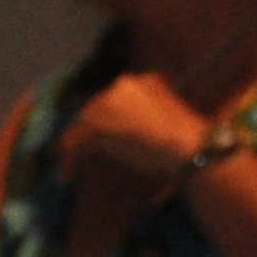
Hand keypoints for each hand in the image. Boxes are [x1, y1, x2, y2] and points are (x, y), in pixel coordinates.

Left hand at [58, 72, 210, 194]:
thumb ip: (143, 115)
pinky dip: (69, 160)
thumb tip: (123, 133)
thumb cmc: (185, 139)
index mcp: (141, 81)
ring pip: (81, 126)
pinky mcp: (98, 125)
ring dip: (74, 147)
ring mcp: (108, 103)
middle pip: (92, 110)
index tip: (101, 138)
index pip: (111, 99)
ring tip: (70, 167)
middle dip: (86, 133)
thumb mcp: (164, 116)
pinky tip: (68, 175)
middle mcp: (122, 85)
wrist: (189, 146)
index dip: (103, 121)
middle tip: (83, 154)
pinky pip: (75, 143)